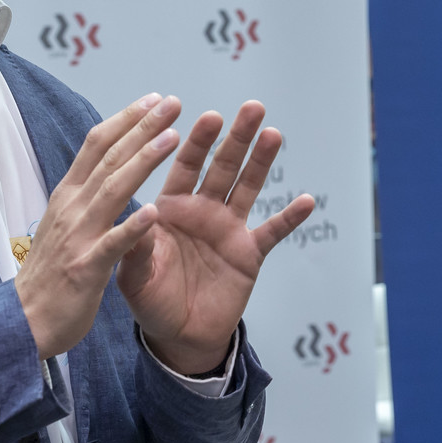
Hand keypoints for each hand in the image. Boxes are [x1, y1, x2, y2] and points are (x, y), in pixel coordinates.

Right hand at [15, 93, 182, 358]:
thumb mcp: (63, 223)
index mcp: (68, 195)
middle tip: (171, 101)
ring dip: (143, 161)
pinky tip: (154, 212)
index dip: (125, 119)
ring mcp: (78, 236)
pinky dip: (133, 227)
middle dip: (141, 126)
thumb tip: (104, 165)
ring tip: (173, 138)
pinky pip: (113, 244)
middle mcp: (72, 207)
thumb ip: (83, 195)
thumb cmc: (49, 273)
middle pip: (108, 157)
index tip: (153, 99)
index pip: (96, 145)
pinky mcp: (86, 268)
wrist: (21, 321)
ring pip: (113, 190)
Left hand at [116, 101, 315, 375]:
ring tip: (273, 133)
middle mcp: (203, 211)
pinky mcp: (249, 254)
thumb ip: (138, 245)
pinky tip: (307, 201)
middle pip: (223, 166)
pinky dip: (289, 218)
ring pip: (248, 188)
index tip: (208, 116)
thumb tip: (141, 214)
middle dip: (236, 137)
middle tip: (251, 107)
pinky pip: (272, 232)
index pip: (185, 166)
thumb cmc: (151, 300)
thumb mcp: (134, 274)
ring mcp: (229, 229)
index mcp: (172, 208)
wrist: (178, 336)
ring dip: (261, 162)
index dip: (197, 141)